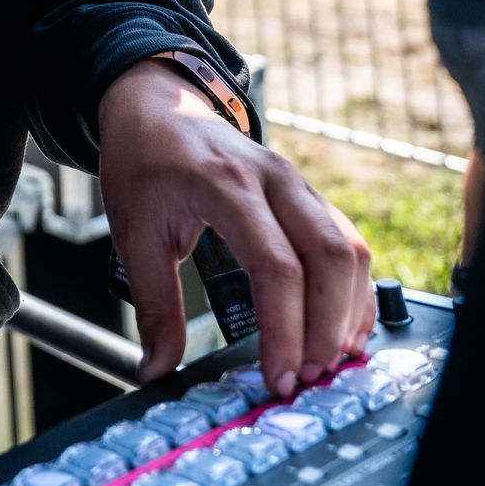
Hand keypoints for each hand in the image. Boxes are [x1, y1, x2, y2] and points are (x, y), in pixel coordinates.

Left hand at [97, 59, 371, 402]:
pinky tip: (341, 330)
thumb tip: (155, 370)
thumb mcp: (131, 231)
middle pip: (330, 257)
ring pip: (349, 249)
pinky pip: (347, 242)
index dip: (285, 329)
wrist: (155, 106)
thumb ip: (153, 305)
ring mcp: (298, 183)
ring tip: (325, 363)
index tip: (278, 378)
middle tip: (306, 380)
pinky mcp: (308, 195)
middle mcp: (274, 180)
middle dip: (326, 328)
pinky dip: (353, 290)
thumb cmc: (143, 162)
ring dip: (347, 312)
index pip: (276, 265)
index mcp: (225, 185)